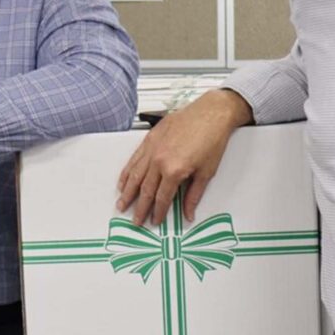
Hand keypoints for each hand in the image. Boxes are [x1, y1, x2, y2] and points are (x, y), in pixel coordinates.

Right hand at [117, 89, 251, 226]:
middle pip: (146, 190)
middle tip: (135, 220)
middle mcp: (159, 160)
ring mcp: (152, 148)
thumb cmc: (212, 139)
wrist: (211, 113)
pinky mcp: (150, 138)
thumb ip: (194, 195)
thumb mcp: (207, 172)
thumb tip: (188, 213)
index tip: (154, 221)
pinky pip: (134, 159)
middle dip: (139, 208)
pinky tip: (123, 181)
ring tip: (122, 204)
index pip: (162, 198)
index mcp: (174, 171)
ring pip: (135, 175)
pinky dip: (127, 172)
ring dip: (127, 192)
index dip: (157, 212)